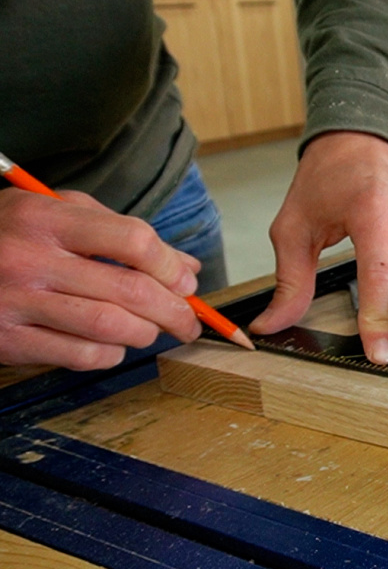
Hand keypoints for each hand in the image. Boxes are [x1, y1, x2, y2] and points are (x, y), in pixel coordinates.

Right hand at [0, 189, 202, 369]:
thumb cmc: (10, 235)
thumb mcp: (58, 213)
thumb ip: (121, 233)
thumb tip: (185, 268)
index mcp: (47, 219)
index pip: (132, 240)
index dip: (170, 266)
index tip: (184, 282)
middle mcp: (30, 260)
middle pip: (130, 290)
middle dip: (174, 311)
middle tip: (188, 321)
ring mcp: (17, 302)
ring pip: (110, 327)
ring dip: (145, 333)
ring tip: (151, 330)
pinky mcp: (9, 340)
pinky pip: (81, 355)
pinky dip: (110, 354)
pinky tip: (113, 345)